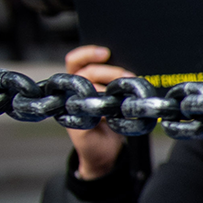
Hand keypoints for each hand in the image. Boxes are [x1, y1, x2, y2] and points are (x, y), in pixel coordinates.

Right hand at [61, 44, 135, 179]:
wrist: (107, 151)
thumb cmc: (112, 122)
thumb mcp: (115, 100)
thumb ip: (115, 84)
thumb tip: (130, 71)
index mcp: (81, 82)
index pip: (76, 61)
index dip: (87, 53)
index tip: (105, 52)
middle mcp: (73, 92)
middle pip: (85, 71)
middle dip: (109, 71)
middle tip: (127, 77)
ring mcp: (73, 107)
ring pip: (85, 87)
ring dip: (106, 87)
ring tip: (124, 95)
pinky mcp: (77, 124)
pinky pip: (87, 111)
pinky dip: (103, 111)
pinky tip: (112, 114)